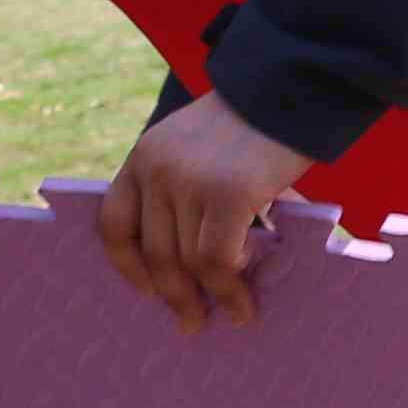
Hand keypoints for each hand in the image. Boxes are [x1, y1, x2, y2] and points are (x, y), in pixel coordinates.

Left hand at [96, 93, 316, 330]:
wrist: (292, 87)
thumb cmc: (253, 123)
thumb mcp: (199, 149)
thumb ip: (185, 192)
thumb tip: (194, 263)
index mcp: (144, 156)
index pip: (114, 223)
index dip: (128, 266)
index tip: (147, 291)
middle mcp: (158, 169)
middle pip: (154, 252)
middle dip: (174, 294)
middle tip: (191, 320)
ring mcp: (191, 181)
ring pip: (189, 262)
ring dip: (211, 297)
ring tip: (233, 314)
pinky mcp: (230, 194)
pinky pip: (220, 259)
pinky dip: (231, 288)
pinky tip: (244, 299)